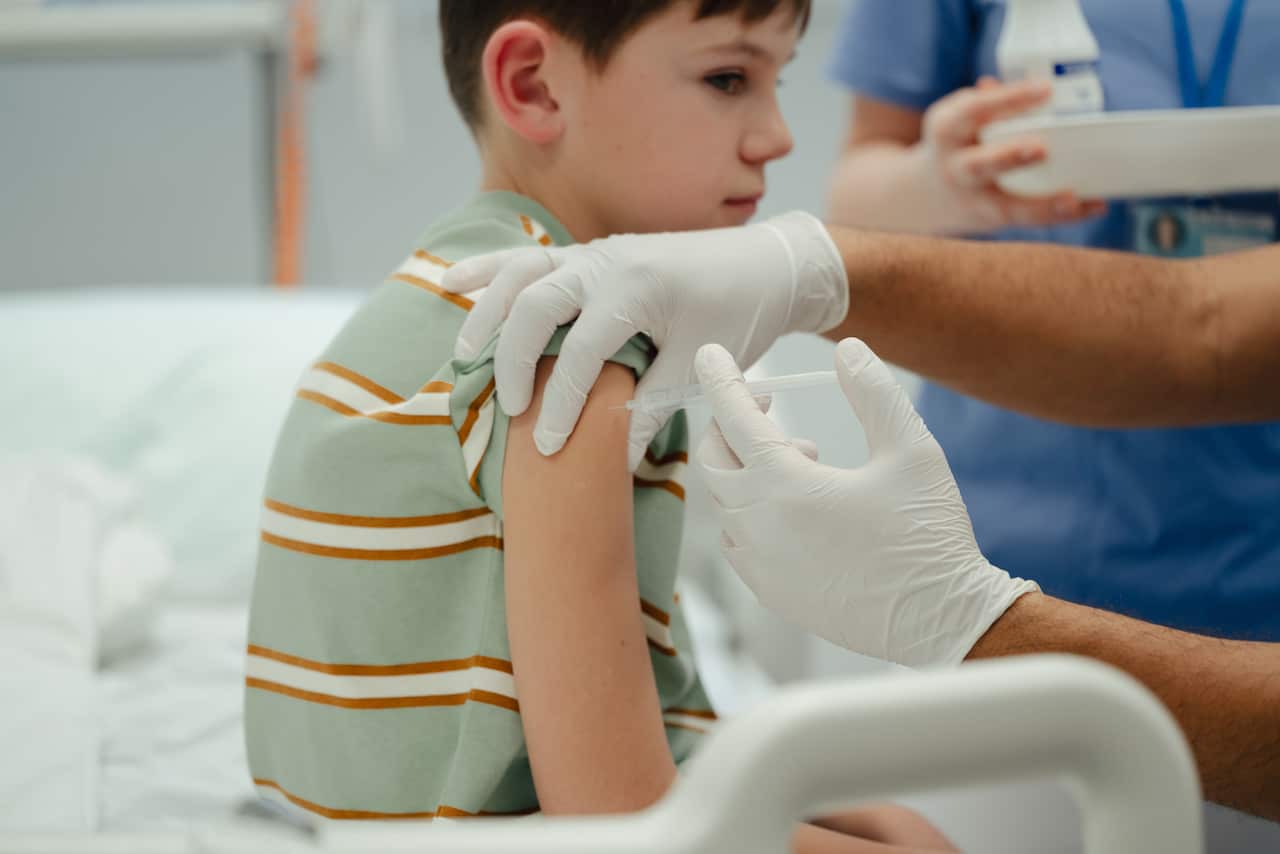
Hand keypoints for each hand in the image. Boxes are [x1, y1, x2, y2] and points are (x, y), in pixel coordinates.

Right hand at [440, 212, 847, 470]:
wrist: (765, 265)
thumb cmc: (738, 314)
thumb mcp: (699, 367)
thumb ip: (651, 409)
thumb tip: (612, 463)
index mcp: (637, 289)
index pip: (581, 353)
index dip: (561, 405)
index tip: (549, 447)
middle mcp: (606, 262)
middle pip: (534, 307)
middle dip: (513, 362)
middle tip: (510, 411)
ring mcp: (593, 252)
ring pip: (521, 273)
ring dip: (487, 311)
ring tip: (465, 355)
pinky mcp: (589, 253)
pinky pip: (528, 256)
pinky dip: (488, 270)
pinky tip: (452, 283)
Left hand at [694, 338, 1038, 667]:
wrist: (942, 619)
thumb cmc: (928, 533)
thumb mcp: (910, 449)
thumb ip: (873, 393)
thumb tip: (847, 350)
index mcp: (785, 485)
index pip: (732, 417)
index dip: (720, 379)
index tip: (711, 355)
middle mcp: (759, 526)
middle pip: (713, 460)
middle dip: (730, 426)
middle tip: (768, 409)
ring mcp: (760, 565)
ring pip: (723, 502)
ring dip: (747, 471)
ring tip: (806, 463)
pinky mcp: (771, 593)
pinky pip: (737, 542)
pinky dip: (750, 512)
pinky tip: (796, 508)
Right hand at [920, 77, 1106, 230]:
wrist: (921, 193)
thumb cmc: (956, 144)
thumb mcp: (959, 118)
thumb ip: (992, 102)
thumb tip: (1034, 81)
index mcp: (946, 129)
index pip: (974, 111)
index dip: (1008, 99)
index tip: (1045, 89)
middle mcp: (955, 167)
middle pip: (980, 165)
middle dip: (1008, 158)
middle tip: (1041, 149)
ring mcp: (971, 198)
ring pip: (1005, 206)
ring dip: (1039, 203)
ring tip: (1072, 198)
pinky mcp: (990, 219)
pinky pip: (1028, 219)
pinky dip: (1061, 213)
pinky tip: (1093, 206)